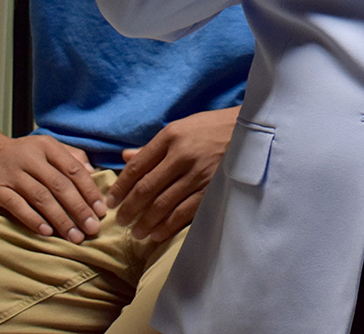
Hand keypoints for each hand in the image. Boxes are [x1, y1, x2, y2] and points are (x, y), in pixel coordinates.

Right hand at [0, 131, 106, 242]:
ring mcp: (12, 174)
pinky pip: (18, 205)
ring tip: (74, 235)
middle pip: (61, 186)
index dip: (90, 191)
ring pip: (42, 197)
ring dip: (60, 218)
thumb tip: (93, 171)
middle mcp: (31, 159)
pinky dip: (33, 219)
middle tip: (92, 228)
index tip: (101, 211)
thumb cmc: (18, 154)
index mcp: (47, 147)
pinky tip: (47, 232)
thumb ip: (70, 156)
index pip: (74, 170)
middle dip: (79, 209)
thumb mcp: (44, 148)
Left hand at [108, 106, 238, 241]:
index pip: (137, 166)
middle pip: (146, 188)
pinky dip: (167, 227)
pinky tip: (157, 234)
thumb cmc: (214, 128)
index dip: (120, 187)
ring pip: (162, 205)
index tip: (111, 201)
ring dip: (145, 222)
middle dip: (129, 209)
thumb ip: (154, 147)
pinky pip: (184, 213)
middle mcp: (182, 154)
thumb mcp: (183, 128)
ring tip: (136, 233)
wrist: (253, 130)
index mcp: (171, 136)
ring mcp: (198, 173)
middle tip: (120, 221)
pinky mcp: (212, 189)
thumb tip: (126, 157)